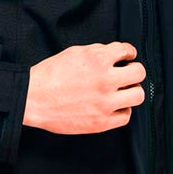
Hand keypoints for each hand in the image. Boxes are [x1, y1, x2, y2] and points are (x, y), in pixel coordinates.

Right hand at [23, 42, 145, 133]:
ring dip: (132, 90)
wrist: (33, 98)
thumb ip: (97, 52)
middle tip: (128, 73)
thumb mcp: (73, 52)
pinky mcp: (101, 122)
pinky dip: (122, 110)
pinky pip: (126, 116)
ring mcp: (105, 103)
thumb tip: (113, 54)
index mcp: (98, 60)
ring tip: (123, 90)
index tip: (127, 57)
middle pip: (139, 73)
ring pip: (138, 95)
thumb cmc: (49, 75)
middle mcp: (105, 81)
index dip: (128, 53)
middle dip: (134, 70)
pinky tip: (115, 105)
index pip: (128, 51)